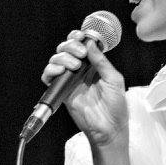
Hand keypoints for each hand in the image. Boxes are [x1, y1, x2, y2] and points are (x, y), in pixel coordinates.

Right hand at [41, 29, 127, 147]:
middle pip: (66, 49)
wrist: (108, 128)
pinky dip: (51, 71)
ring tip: (74, 65)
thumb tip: (91, 43)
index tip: (81, 36)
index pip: (81, 45)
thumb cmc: (116, 107)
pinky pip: (49, 77)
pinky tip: (60, 72)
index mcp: (94, 65)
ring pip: (56, 60)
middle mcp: (80, 70)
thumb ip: (101, 61)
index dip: (78, 37)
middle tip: (81, 54)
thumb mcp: (114, 79)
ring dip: (62, 58)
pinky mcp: (62, 91)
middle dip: (70, 46)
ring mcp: (70, 80)